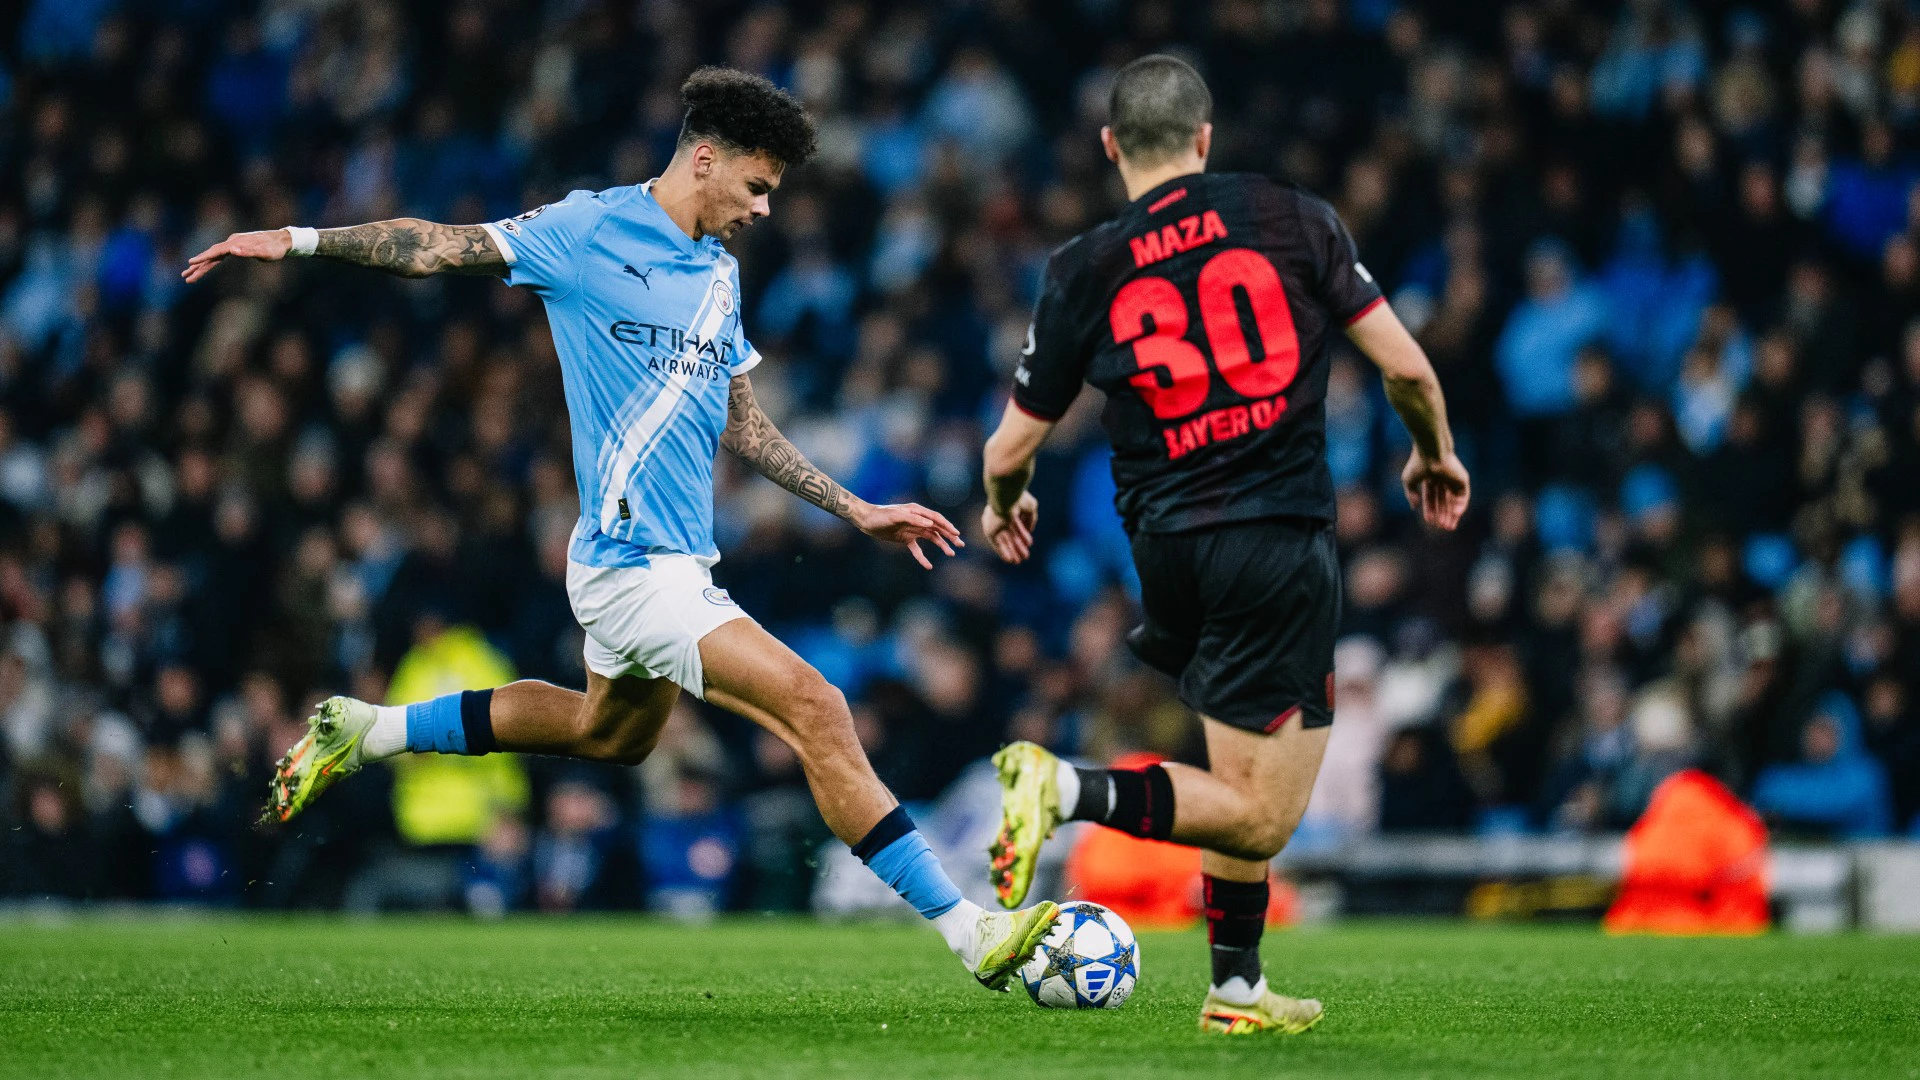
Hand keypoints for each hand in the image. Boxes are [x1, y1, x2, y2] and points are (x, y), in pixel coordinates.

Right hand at [181, 229, 295, 283]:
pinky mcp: (236, 247)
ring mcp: (233, 244)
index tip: (190, 263)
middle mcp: (232, 242)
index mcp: (235, 243)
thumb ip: (249, 252)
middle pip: (211, 254)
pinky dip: (211, 262)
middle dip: (198, 266)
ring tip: (188, 274)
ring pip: (213, 256)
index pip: (216, 252)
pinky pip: (219, 256)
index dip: (203, 258)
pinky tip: (205, 266)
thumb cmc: (275, 249)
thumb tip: (232, 251)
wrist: (282, 240)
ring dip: (201, 265)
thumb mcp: (265, 253)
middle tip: (185, 277)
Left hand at [849, 501, 963, 569]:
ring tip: (951, 553)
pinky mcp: (906, 539)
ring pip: (931, 538)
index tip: (956, 534)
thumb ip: (913, 518)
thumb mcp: (895, 516)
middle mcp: (917, 519)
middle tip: (961, 544)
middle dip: (950, 536)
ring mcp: (912, 529)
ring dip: (942, 545)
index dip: (947, 526)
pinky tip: (928, 566)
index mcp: (917, 511)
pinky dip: (923, 557)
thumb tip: (930, 523)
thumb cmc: (880, 516)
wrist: (866, 520)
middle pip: (937, 528)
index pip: (936, 519)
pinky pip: (917, 549)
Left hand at [981, 492, 1037, 563]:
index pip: (1016, 527)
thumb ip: (1030, 520)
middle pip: (1010, 536)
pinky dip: (1003, 551)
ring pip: (1005, 541)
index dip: (1022, 537)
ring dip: (1011, 551)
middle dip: (1017, 547)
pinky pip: (998, 544)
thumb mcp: (1030, 507)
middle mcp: (1001, 518)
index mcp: (1010, 510)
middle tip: (1024, 557)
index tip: (1028, 545)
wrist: (1005, 497)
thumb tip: (1029, 531)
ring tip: (1018, 561)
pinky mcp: (990, 531)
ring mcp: (995, 525)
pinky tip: (1010, 560)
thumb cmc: (1018, 499)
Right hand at [1402, 451, 1469, 530]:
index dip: (1430, 509)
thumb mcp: (1409, 480)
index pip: (1431, 497)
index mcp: (1430, 478)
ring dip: (1452, 513)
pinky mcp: (1462, 479)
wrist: (1431, 451)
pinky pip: (1463, 496)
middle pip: (1444, 501)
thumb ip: (1411, 494)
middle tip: (1442, 527)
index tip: (1429, 521)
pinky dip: (1460, 506)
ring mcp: (1453, 479)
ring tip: (1449, 526)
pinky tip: (1455, 515)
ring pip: (1454, 500)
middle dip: (1443, 514)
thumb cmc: (1418, 464)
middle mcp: (1442, 479)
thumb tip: (1414, 507)